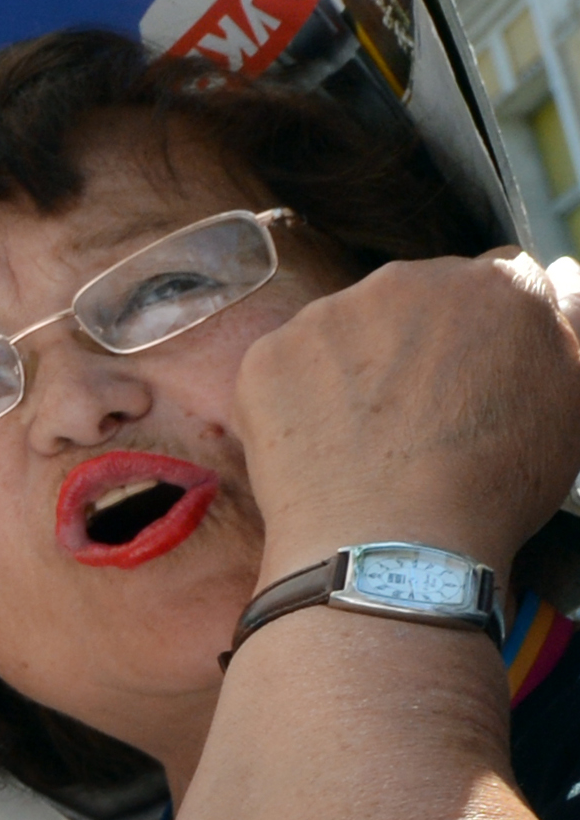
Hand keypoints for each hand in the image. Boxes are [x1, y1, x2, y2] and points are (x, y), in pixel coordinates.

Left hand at [233, 249, 579, 573]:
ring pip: (348, 326)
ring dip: (358, 362)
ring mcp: (329, 313)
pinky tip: (323, 442)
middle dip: (421, 339)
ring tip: (370, 434)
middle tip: (421, 411)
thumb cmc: (494, 483)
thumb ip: (569, 328)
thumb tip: (560, 278)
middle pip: (417, 295)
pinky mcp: (270, 352)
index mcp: (495, 285)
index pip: (498, 278)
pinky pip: (290, 363)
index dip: (489, 330)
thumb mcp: (571, 403)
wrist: (391, 541)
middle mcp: (408, 280)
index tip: (476, 374)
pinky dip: (301, 396)